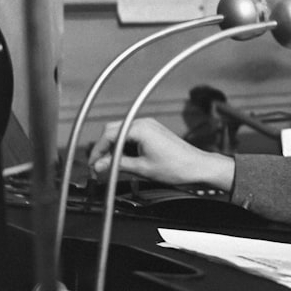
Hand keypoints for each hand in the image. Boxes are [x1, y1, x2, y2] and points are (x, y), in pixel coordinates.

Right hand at [88, 117, 235, 191]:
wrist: (197, 166)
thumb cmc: (176, 167)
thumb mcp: (142, 168)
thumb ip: (117, 164)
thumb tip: (99, 165)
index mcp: (140, 129)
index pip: (108, 135)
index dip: (97, 151)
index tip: (93, 164)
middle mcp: (144, 123)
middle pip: (112, 130)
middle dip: (103, 148)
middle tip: (99, 166)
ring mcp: (150, 125)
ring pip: (121, 132)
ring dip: (113, 147)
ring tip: (110, 165)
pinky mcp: (153, 131)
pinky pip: (131, 134)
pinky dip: (124, 145)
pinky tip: (123, 159)